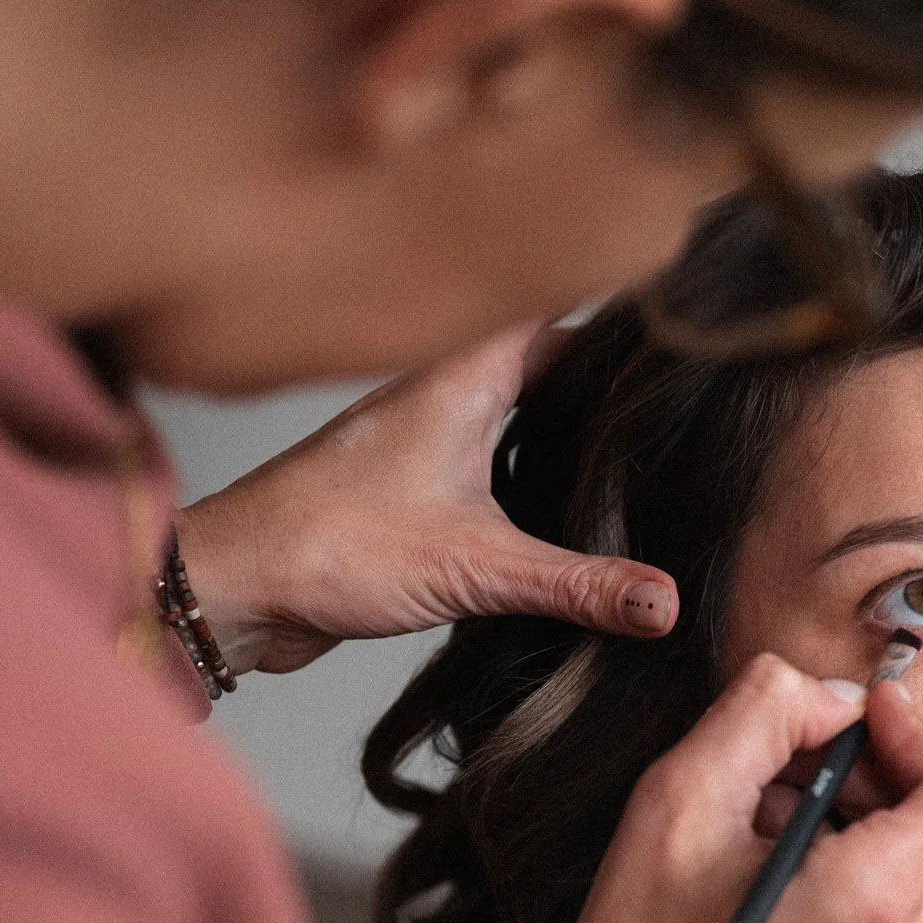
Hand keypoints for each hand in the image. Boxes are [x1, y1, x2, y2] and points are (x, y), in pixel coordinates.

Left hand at [171, 323, 678, 674]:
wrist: (231, 588)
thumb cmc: (324, 547)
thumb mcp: (476, 569)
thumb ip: (579, 584)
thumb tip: (666, 602)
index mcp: (463, 376)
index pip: (566, 320)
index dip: (627, 330)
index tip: (690, 340)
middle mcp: (443, 391)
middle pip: (550, 361)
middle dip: (610, 383)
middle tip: (684, 406)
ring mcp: (424, 435)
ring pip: (518, 408)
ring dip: (569, 426)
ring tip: (643, 452)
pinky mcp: (412, 484)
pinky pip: (490, 456)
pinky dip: (533, 468)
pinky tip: (566, 506)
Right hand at [477, 654, 922, 922]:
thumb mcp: (677, 802)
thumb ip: (765, 713)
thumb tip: (836, 695)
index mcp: (876, 899)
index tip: (861, 723)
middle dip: (896, 774)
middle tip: (806, 770)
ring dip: (882, 818)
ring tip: (785, 824)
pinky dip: (877, 867)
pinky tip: (795, 870)